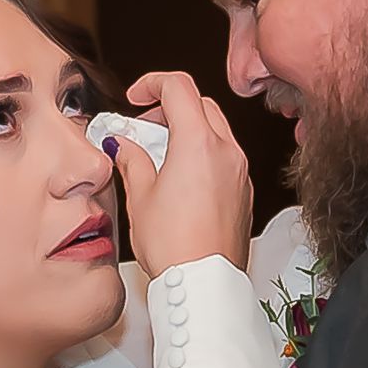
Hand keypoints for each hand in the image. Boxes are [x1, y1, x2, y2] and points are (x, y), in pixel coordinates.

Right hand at [119, 71, 252, 279]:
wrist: (205, 284)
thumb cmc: (174, 247)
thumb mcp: (141, 197)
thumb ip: (132, 160)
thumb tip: (124, 145)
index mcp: (198, 143)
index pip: (179, 87)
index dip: (152, 83)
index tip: (136, 97)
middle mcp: (226, 152)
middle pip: (201, 104)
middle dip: (170, 107)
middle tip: (145, 128)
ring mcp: (239, 172)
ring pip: (216, 129)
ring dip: (188, 130)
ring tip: (160, 155)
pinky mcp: (243, 193)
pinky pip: (225, 157)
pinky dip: (203, 153)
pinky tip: (181, 177)